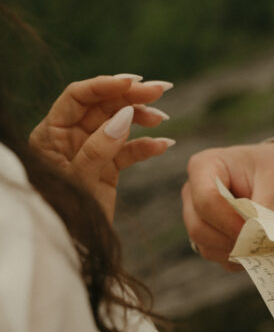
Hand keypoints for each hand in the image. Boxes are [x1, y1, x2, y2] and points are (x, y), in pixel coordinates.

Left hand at [29, 75, 174, 222]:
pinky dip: (146, 146)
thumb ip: (99, 149)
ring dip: (142, 117)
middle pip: (102, 105)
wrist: (73, 249)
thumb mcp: (80, 182)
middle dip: (131, 96)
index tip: (134, 82)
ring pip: (118, 123)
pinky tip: (163, 145)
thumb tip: (123, 116)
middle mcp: (69, 137)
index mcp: (51, 134)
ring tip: (163, 118)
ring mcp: (90, 151)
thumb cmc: (66, 216)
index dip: (105, 85)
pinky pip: (128, 151)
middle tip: (161, 90)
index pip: (78, 97)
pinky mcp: (107, 168)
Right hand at [181, 142, 273, 270]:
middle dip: (231, 239)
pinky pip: (217, 256)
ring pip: (206, 246)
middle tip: (262, 241)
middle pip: (199, 227)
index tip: (255, 231)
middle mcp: (193, 193)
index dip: (229, 221)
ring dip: (235, 251)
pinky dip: (238, 258)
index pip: (206, 200)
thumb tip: (259, 237)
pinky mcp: (206, 236)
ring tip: (263, 242)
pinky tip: (257, 247)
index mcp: (205, 166)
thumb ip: (265, 209)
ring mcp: (196, 217)